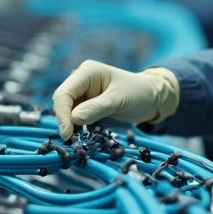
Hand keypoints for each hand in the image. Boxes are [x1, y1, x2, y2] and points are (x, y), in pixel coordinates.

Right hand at [52, 60, 179, 140]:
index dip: (63, 113)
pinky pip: (74, 117)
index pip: (65, 93)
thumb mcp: (119, 100)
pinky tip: (81, 136)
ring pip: (66, 111)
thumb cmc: (138, 93)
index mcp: (88, 72)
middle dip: (64, 121)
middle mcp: (81, 80)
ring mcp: (83, 92)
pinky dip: (76, 127)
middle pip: (62, 101)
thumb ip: (96, 108)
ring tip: (76, 140)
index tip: (67, 134)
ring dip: (69, 126)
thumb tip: (74, 118)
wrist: (150, 97)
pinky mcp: (86, 104)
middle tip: (71, 141)